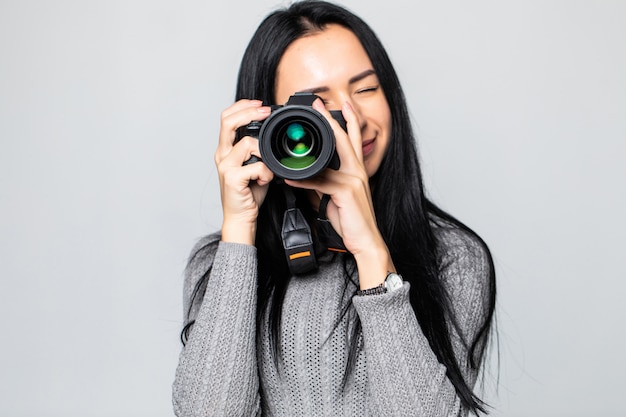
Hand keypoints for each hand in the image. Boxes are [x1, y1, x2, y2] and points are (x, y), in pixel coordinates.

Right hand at [214, 100, 273, 244]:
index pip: (227, 118)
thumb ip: (257, 150)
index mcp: (226, 149)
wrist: (241, 217)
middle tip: (266, 112)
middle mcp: (222, 155)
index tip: (260, 104)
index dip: (242, 106)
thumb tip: (272, 135)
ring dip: (264, 153)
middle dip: (249, 112)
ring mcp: (225, 166)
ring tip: (267, 168)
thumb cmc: (248, 192)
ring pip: (247, 144)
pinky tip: (265, 179)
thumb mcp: (254, 165)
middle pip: (228, 121)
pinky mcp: (233, 178)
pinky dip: (266, 172)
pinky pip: (256, 166)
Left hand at [284, 99, 394, 287]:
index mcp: (357, 169)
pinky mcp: (346, 192)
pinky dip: (303, 180)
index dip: (347, 119)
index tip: (339, 104)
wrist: (366, 240)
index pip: (353, 138)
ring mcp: (353, 180)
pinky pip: (320, 182)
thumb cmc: (352, 219)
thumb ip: (322, 182)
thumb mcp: (336, 196)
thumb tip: (303, 175)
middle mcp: (357, 171)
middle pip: (343, 138)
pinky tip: (290, 177)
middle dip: (331, 118)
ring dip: (314, 144)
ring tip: (299, 133)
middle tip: (317, 102)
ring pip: (332, 155)